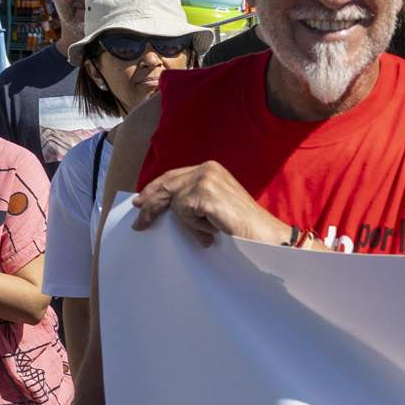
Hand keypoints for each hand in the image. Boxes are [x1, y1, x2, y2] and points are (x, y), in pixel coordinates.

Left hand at [127, 161, 294, 247]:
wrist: (265, 235)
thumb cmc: (242, 225)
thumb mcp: (213, 207)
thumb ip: (192, 202)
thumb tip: (165, 209)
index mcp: (210, 169)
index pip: (173, 176)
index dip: (155, 189)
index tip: (141, 202)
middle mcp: (207, 169)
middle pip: (166, 185)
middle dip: (151, 204)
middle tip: (139, 222)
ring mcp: (206, 179)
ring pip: (175, 203)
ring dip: (188, 221)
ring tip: (210, 228)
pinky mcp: (205, 195)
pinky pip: (184, 213)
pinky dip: (196, 225)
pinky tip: (213, 228)